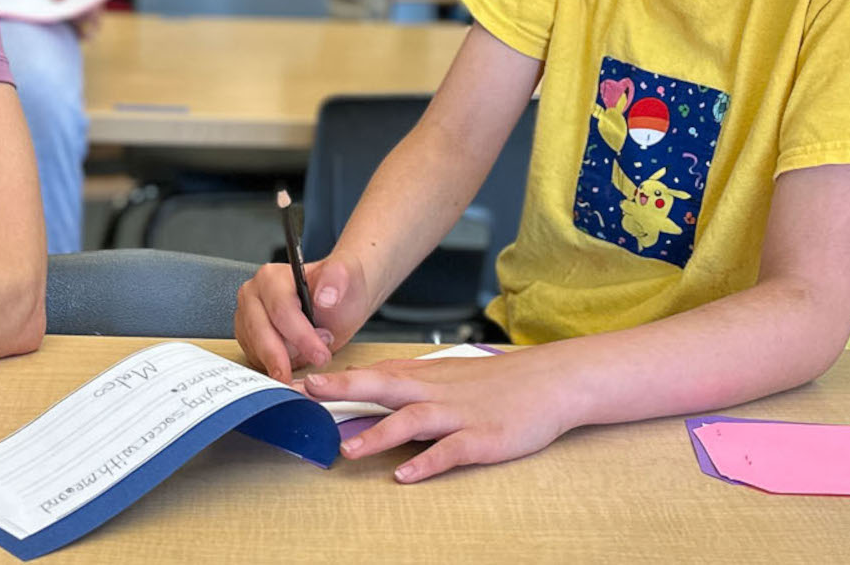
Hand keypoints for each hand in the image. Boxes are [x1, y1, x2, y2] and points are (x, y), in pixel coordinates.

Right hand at [235, 253, 376, 381]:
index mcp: (271, 277)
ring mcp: (247, 317)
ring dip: (285, 361)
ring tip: (312, 354)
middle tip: (316, 363)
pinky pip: (257, 359)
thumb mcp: (349, 273)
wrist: (340, 301)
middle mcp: (253, 295)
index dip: (301, 336)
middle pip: (263, 334)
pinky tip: (296, 363)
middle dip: (291, 355)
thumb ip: (337, 278)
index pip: (281, 311)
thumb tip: (325, 297)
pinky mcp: (248, 337)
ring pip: (258, 350)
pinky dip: (276, 367)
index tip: (320, 354)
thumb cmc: (341, 288)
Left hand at [296, 351, 578, 482]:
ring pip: (413, 420)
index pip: (373, 375)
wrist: (552, 380)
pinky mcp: (482, 437)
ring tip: (348, 449)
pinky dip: (427, 462)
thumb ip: (407, 386)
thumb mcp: (447, 376)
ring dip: (379, 433)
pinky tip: (406, 474)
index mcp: (424, 377)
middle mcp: (436, 392)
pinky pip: (451, 450)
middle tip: (306, 394)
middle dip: (343, 390)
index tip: (297, 382)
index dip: (335, 378)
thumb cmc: (496, 382)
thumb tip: (363, 395)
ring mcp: (459, 414)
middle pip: (383, 387)